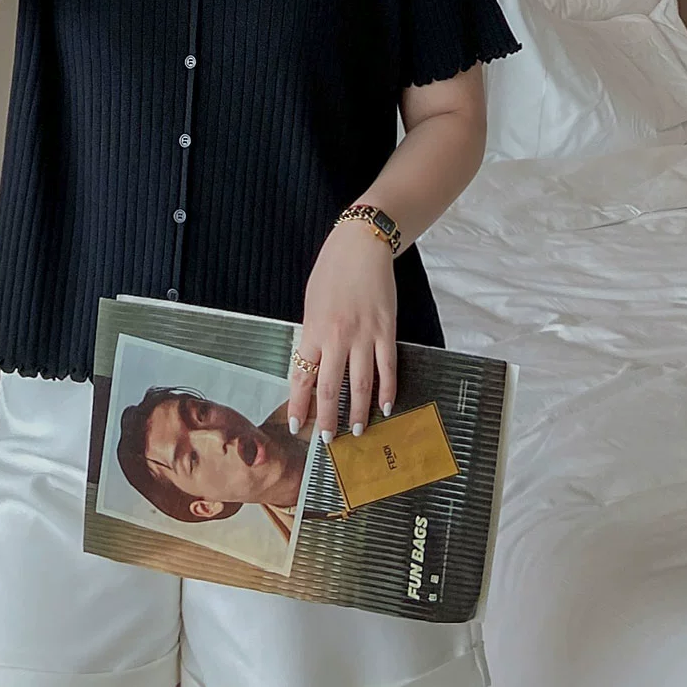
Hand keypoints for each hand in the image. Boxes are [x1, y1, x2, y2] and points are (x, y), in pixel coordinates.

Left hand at [286, 222, 397, 445]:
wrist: (360, 245)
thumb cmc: (331, 271)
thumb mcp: (311, 303)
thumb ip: (312, 335)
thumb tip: (312, 365)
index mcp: (312, 330)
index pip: (302, 377)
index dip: (299, 404)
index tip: (298, 424)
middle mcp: (336, 337)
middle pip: (330, 388)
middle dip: (328, 418)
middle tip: (328, 440)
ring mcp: (364, 335)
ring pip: (361, 384)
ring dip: (358, 411)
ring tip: (356, 431)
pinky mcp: (386, 330)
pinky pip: (387, 367)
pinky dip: (387, 390)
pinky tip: (386, 406)